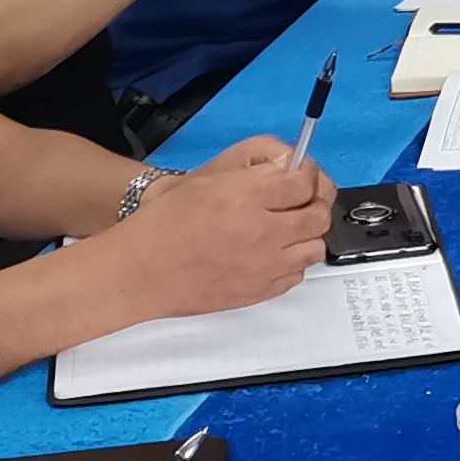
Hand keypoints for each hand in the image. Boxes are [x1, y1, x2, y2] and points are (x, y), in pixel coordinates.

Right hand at [107, 137, 329, 318]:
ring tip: (290, 228)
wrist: (142, 270)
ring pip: (315, 247)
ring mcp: (265, 265)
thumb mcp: (209, 181)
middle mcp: (263, 231)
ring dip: (308, 234)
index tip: (303, 172)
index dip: (308, 173)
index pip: (303, 180)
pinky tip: (275, 253)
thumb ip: (255, 174)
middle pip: (317, 215)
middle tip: (304, 197)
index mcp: (248, 197)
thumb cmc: (165, 223)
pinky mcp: (260, 291)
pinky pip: (297, 275)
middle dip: (316, 201)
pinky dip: (293, 262)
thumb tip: (288, 169)